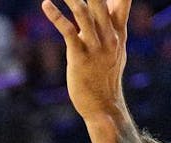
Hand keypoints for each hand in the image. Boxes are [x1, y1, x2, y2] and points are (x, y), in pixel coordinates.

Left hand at [41, 0, 130, 118]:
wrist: (103, 104)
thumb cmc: (106, 75)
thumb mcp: (116, 48)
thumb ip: (115, 24)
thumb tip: (113, 5)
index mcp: (119, 32)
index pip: (123, 1)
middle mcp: (110, 35)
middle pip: (101, 2)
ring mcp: (96, 45)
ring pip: (84, 13)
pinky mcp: (79, 55)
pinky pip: (68, 30)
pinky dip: (56, 15)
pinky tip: (47, 4)